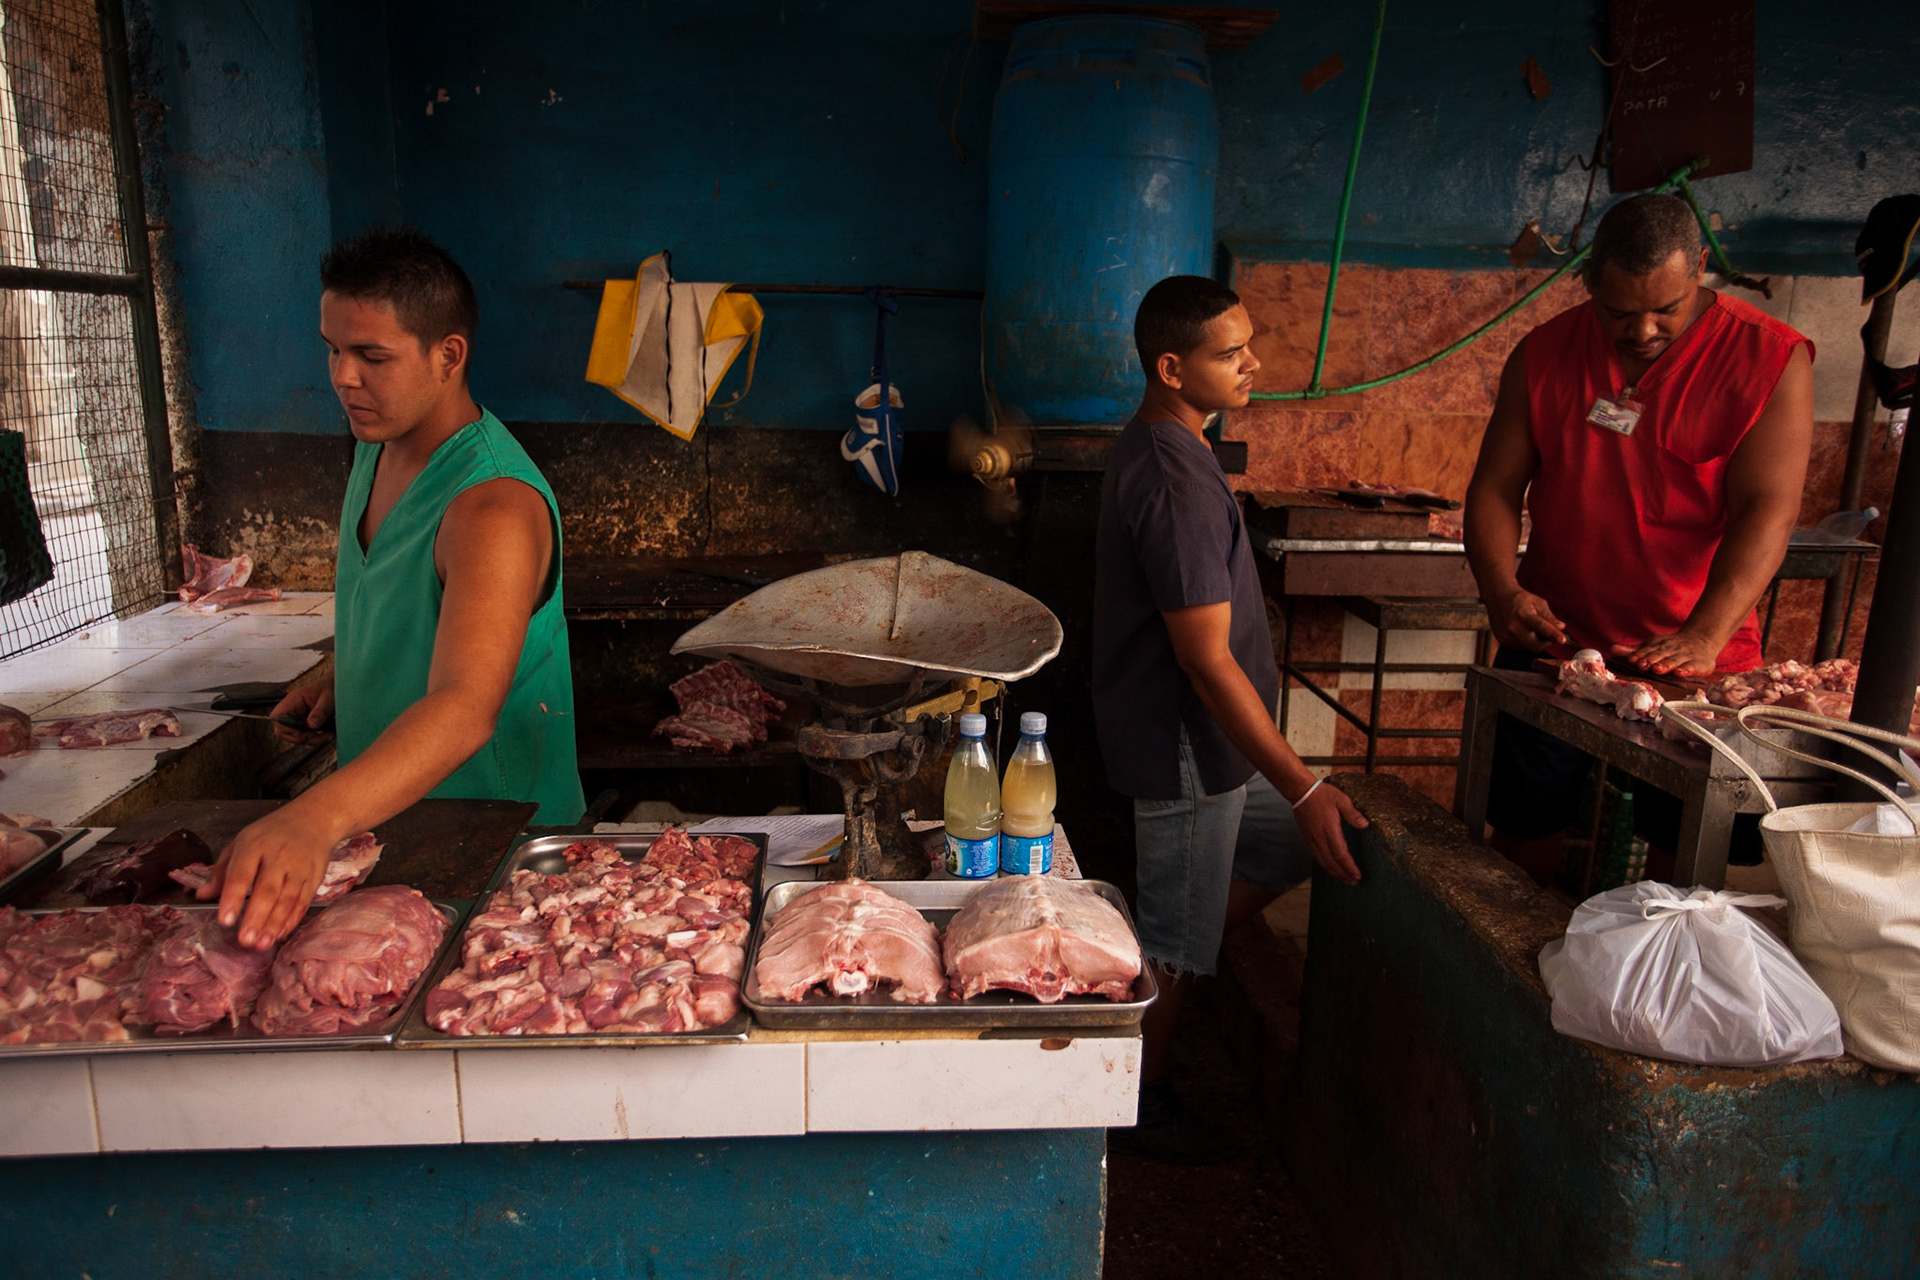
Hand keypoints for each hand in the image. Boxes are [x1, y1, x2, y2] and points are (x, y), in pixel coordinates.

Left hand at [202, 808, 333, 948]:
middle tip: (244, 941)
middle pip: (267, 890)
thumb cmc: (271, 834)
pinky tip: (281, 934)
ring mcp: (299, 868)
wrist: (314, 820)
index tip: (224, 920)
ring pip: (287, 899)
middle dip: (256, 917)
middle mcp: (279, 856)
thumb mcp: (241, 843)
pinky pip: (303, 901)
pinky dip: (292, 919)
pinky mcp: (314, 877)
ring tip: (262, 944)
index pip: (241, 875)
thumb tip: (201, 895)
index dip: (232, 898)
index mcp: (254, 846)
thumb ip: (221, 871)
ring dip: (275, 924)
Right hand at [272, 684, 334, 743]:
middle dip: (300, 738)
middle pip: (283, 731)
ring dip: (311, 740)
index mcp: (293, 700)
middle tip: (317, 735)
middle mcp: (292, 710)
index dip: (285, 728)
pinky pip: (304, 737)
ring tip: (327, 735)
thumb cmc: (331, 687)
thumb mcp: (328, 698)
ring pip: (294, 737)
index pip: (277, 717)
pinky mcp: (304, 724)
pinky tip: (327, 735)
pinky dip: (315, 739)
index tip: (303, 732)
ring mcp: (297, 718)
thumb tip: (311, 725)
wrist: (338, 687)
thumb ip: (320, 711)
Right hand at [1294, 782, 1368, 884]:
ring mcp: (1312, 840)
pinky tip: (1332, 868)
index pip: (1340, 854)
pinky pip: (1317, 857)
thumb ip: (1353, 814)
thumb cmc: (1322, 795)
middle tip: (1354, 881)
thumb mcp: (1341, 800)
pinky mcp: (1308, 839)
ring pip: (1323, 862)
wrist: (1301, 792)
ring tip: (1345, 879)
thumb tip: (1365, 825)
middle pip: (1331, 863)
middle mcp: (1319, 838)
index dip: (1349, 867)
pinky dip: (1326, 866)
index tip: (1357, 875)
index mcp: (1329, 829)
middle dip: (1343, 874)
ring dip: (1334, 873)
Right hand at [1487, 588, 1566, 652]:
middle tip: (1547, 633)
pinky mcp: (1503, 641)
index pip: (1540, 626)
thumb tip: (1561, 627)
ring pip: (1529, 647)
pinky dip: (1526, 641)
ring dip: (1535, 641)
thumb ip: (1549, 617)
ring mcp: (1506, 635)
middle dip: (1545, 642)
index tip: (1562, 640)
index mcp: (1523, 614)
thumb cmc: (1520, 599)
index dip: (1553, 634)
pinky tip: (1522, 630)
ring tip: (1530, 627)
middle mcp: (1513, 627)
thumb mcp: (1538, 603)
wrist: (1498, 597)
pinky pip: (1520, 647)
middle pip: (1535, 645)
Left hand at [1610, 632, 1720, 677]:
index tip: (1632, 660)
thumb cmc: (1671, 647)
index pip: (1649, 650)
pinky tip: (1679, 673)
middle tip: (1642, 665)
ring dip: (1666, 665)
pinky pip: (1692, 667)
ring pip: (1675, 661)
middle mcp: (1673, 650)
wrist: (1701, 640)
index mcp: (1660, 645)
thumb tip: (1612, 649)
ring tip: (1657, 669)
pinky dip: (1686, 670)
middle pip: (1660, 655)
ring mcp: (1686, 656)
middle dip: (1651, 660)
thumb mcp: (1652, 646)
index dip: (1640, 655)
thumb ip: (1634, 650)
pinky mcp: (1699, 664)